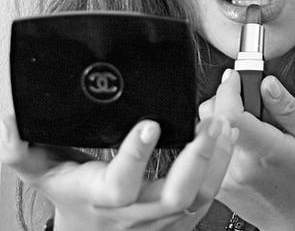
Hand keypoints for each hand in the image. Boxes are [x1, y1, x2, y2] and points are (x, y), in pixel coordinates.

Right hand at [0, 114, 237, 230]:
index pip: (121, 183)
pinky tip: (230, 137)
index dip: (136, 155)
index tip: (151, 123)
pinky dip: (222, 166)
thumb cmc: (70, 202)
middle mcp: (137, 213)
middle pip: (175, 194)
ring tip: (225, 124)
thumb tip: (10, 118)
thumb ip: (21, 148)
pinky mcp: (180, 216)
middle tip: (210, 122)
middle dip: (197, 158)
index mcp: (104, 197)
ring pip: (200, 196)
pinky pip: (208, 195)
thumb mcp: (42, 174)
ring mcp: (163, 219)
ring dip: (217, 159)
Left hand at [199, 70, 294, 230]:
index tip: (236, 77)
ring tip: (247, 122)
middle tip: (246, 98)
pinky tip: (241, 139)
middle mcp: (238, 165)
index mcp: (264, 152)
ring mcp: (223, 176)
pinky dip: (219, 132)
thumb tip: (267, 83)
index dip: (228, 89)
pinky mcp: (215, 182)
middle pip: (212, 116)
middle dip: (224, 97)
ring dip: (220, 114)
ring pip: (205, 128)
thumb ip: (289, 107)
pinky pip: (206, 144)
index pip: (231, 114)